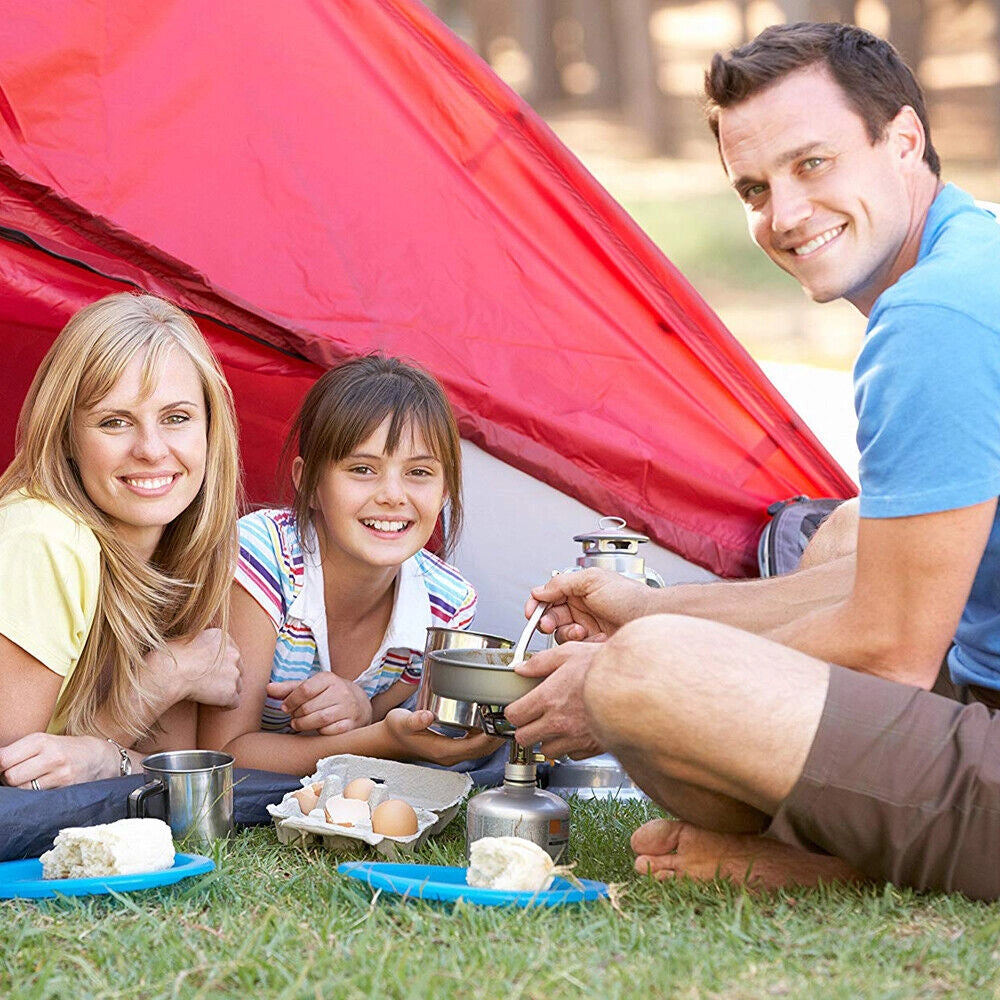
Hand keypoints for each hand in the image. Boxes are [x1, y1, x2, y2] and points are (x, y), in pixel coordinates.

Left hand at [0, 732, 120, 787]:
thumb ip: (18, 751)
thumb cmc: (63, 749)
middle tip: (17, 776)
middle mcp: (52, 756)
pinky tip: (42, 788)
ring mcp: (61, 774)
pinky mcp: (67, 789)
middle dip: (8, 780)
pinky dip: (35, 796)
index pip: (4, 759)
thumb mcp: (43, 742)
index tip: (3, 767)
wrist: (98, 757)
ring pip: (23, 790)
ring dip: (20, 789)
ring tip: (30, 782)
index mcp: (41, 740)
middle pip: (11, 777)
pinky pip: (38, 797)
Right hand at [148, 629, 241, 709]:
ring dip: (225, 691)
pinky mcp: (230, 691)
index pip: (231, 653)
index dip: (221, 665)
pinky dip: (223, 706)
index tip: (209, 673)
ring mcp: (234, 673)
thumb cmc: (169, 658)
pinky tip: (209, 705)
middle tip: (207, 685)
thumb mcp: (189, 640)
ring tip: (206, 695)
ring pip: (237, 686)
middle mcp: (234, 653)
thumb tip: (205, 657)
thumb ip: (204, 645)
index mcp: (223, 637)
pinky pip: (234, 703)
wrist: (168, 672)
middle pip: (237, 669)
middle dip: (225, 678)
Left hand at [268, 674, 372, 734]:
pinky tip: (317, 728)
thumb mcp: (311, 686)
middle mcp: (341, 691)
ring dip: (304, 724)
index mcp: (329, 679)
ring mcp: (348, 708)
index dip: (291, 701)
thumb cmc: (328, 694)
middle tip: (294, 716)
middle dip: (296, 714)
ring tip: (299, 724)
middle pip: (309, 707)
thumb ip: (290, 688)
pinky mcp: (352, 724)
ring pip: (319, 720)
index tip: (285, 707)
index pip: (305, 689)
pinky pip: (330, 731)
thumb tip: (268, 688)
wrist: (359, 703)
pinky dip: (320, 732)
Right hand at [381, 709, 503, 765]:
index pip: (474, 747)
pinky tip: (489, 721)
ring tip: (503, 718)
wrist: (389, 741)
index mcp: (442, 751)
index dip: (490, 736)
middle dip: (498, 736)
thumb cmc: (395, 730)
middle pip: (482, 750)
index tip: (500, 721)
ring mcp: (452, 754)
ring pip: (480, 750)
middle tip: (508, 716)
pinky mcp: (452, 750)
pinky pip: (474, 746)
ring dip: (493, 737)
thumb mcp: (401, 721)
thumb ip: (414, 719)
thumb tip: (428, 716)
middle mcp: (450, 756)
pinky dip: (485, 736)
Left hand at [504, 642, 602, 758]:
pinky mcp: (591, 748)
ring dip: (548, 739)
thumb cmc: (605, 667)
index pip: (515, 715)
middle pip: (524, 739)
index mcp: (548, 698)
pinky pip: (572, 754)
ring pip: (547, 750)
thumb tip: (521, 669)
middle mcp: (559, 722)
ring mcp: (575, 738)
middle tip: (534, 719)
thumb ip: (540, 662)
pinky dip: (571, 746)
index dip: (514, 711)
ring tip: (557, 724)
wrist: (637, 686)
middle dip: (526, 729)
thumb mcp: (569, 653)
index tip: (519, 707)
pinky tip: (577, 730)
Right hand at [526, 568, 651, 642]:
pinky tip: (594, 638)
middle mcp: (582, 607)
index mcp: (579, 589)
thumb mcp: (593, 580)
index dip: (537, 604)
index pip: (549, 596)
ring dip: (567, 633)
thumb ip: (562, 583)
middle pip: (551, 616)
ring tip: (581, 631)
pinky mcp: (593, 644)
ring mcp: (587, 626)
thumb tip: (539, 590)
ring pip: (561, 634)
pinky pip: (575, 648)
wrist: (651, 619)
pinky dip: (581, 643)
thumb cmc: (631, 596)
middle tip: (549, 625)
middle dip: (548, 621)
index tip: (532, 612)